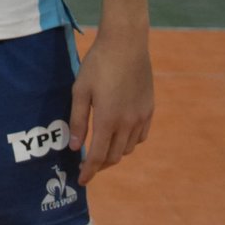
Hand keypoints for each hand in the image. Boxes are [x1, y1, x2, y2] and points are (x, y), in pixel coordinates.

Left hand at [69, 31, 152, 184]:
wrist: (126, 44)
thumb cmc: (98, 64)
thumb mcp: (80, 90)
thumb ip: (78, 120)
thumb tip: (75, 147)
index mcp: (108, 120)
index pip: (98, 156)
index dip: (89, 171)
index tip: (81, 180)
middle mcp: (127, 123)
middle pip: (115, 156)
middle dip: (100, 165)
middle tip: (88, 165)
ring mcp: (141, 117)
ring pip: (129, 148)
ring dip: (115, 154)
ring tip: (102, 150)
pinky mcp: (149, 109)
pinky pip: (141, 136)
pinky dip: (129, 142)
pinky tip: (120, 136)